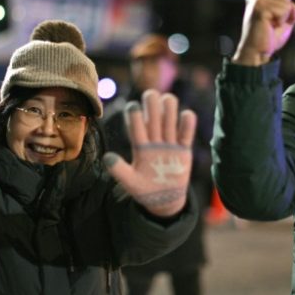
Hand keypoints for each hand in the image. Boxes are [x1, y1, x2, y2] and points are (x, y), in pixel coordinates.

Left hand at [104, 89, 196, 216]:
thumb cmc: (144, 189)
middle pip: (153, 119)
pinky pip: (186, 134)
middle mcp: (154, 141)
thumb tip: (107, 158)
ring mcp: (169, 144)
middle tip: (151, 94)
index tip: (132, 105)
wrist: (164, 199)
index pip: (136, 128)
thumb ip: (119, 170)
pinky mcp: (183, 150)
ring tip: (168, 99)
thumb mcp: (130, 182)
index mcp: (140, 147)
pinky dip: (187, 124)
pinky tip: (186, 114)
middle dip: (152, 105)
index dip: (134, 116)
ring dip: (169, 109)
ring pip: (169, 121)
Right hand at [232, 0, 294, 65]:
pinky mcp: (259, 8)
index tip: (272, 23)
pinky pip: (284, 10)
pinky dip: (281, 21)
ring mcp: (256, 1)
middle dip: (285, 13)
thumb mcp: (284, 21)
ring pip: (286, 3)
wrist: (257, 54)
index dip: (286, 12)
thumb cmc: (268, 39)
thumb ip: (290, 9)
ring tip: (269, 27)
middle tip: (271, 26)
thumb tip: (293, 7)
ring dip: (282, 19)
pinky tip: (268, 27)